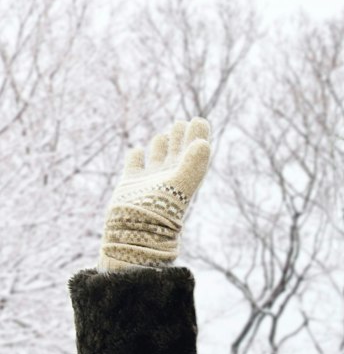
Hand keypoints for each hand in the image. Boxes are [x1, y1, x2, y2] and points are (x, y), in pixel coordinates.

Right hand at [97, 119, 211, 271]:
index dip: (198, 136)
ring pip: (157, 158)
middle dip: (181, 137)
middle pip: (178, 154)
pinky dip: (136, 157)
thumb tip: (204, 143)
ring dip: (162, 145)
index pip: (194, 152)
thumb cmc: (159, 211)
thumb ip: (193, 165)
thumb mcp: (179, 186)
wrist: (134, 233)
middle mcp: (167, 179)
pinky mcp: (129, 185)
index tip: (199, 120)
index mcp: (183, 177)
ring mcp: (148, 182)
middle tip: (184, 121)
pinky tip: (137, 149)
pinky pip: (134, 166)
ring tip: (167, 132)